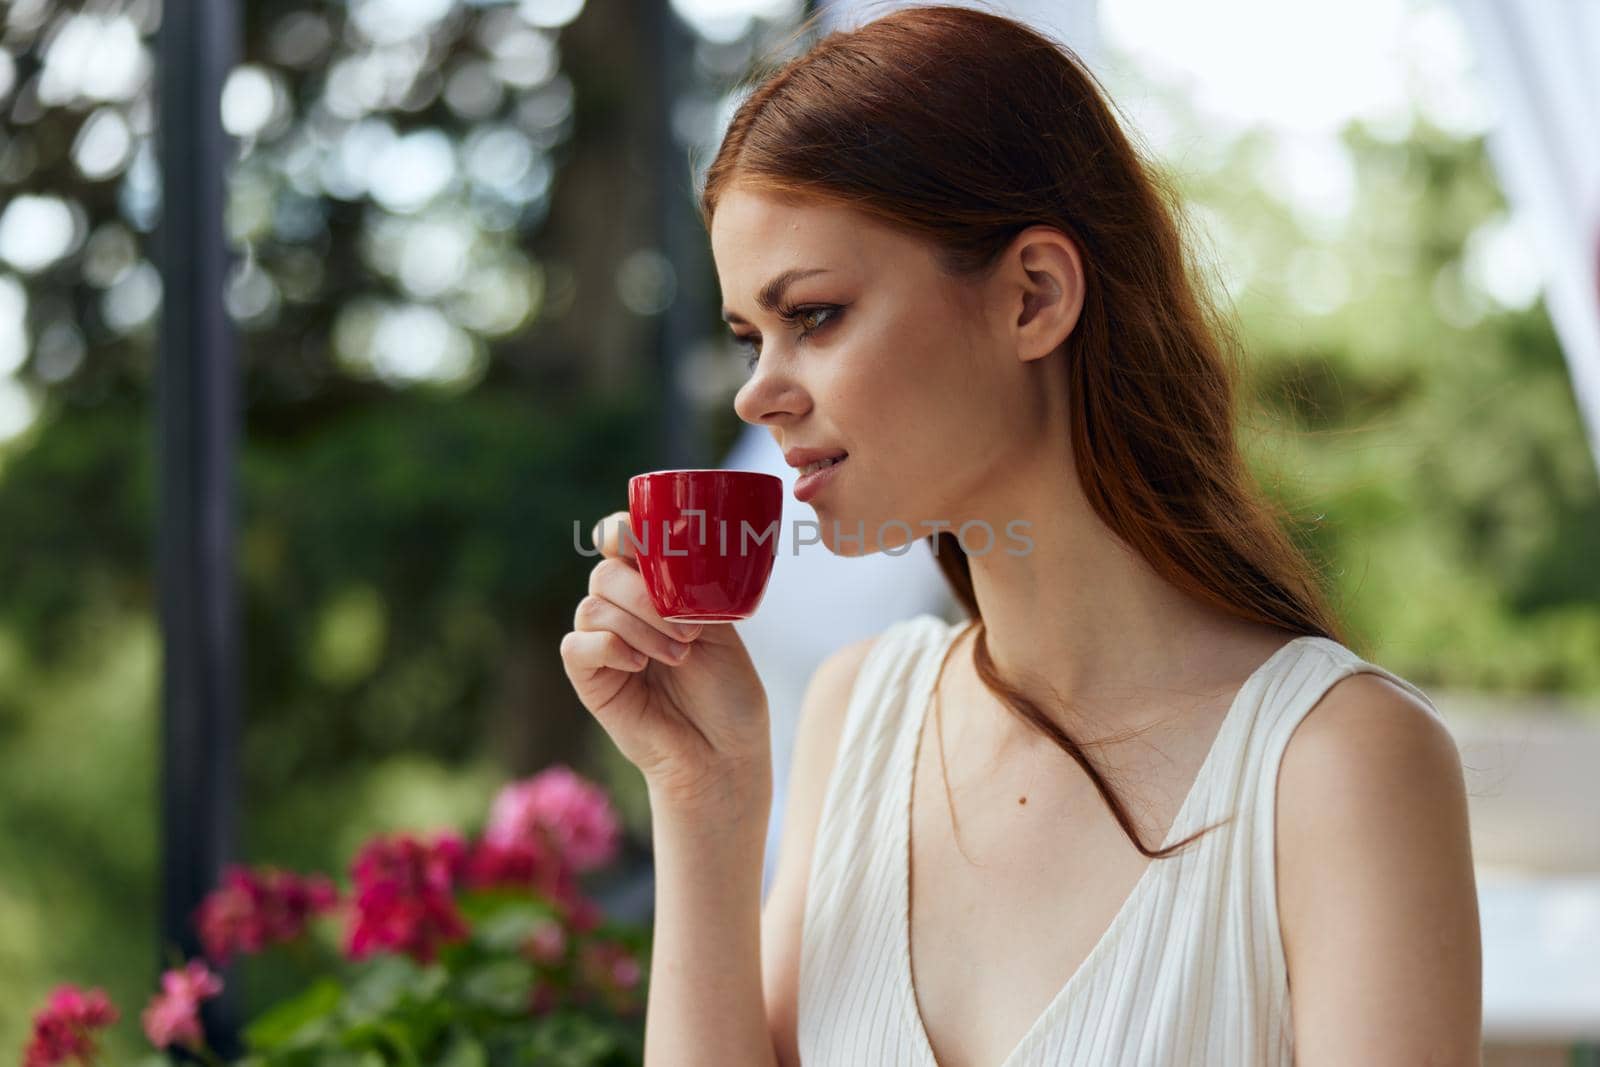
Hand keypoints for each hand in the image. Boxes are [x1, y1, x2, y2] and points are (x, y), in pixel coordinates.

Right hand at [560, 510, 771, 812]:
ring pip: (593, 607)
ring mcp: (604, 644)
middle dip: (645, 594)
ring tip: (678, 655)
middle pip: (605, 574)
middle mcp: (623, 611)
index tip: (643, 541)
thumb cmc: (727, 691)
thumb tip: (674, 549)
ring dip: (639, 626)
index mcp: (654, 589)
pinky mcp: (590, 680)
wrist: (724, 752)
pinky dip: (608, 646)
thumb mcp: (720, 627)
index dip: (621, 531)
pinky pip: (576, 646)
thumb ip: (691, 587)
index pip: (619, 542)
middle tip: (687, 628)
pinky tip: (639, 664)